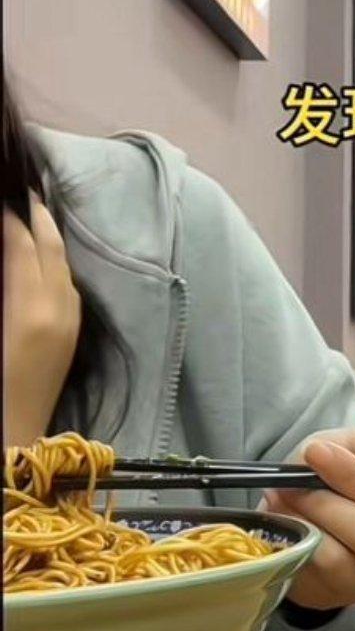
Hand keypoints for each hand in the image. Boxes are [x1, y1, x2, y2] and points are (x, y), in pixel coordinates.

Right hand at [3, 200, 81, 446]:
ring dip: (48, 240)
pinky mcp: (72, 337)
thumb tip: (6, 254)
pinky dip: (55, 266)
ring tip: (30, 221)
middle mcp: (60, 309)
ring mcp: (70, 324)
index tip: (2, 202)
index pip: (24, 244)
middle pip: (52, 248)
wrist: (11, 437)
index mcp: (31, 307)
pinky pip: (68, 289)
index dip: (10, 218)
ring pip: (63, 267)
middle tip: (22, 193)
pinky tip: (41, 262)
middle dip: (37, 217)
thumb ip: (1, 282)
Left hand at [264, 428, 354, 610]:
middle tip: (295, 482)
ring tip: (288, 500)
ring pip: (339, 559)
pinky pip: (310, 574)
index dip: (354, 475)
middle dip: (327, 504)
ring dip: (307, 524)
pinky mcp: (333, 595)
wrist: (298, 505)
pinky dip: (294, 544)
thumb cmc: (335, 472)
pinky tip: (288, 524)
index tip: (317, 451)